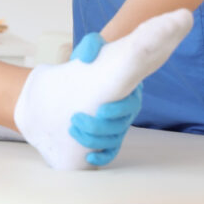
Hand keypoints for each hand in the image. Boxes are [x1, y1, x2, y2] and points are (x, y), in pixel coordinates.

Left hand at [67, 32, 143, 166]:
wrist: (90, 70)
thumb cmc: (96, 58)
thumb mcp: (93, 46)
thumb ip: (91, 45)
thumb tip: (85, 58)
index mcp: (129, 92)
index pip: (130, 106)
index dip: (117, 111)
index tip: (99, 109)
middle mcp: (126, 111)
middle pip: (119, 127)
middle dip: (98, 127)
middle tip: (75, 119)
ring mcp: (118, 125)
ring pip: (112, 140)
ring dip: (93, 141)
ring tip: (72, 130)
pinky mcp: (109, 135)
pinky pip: (110, 151)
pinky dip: (101, 158)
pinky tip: (88, 158)